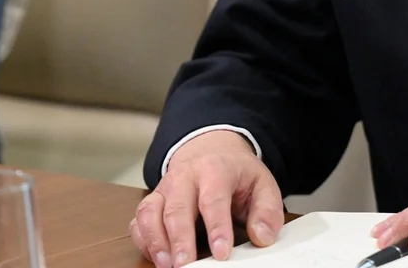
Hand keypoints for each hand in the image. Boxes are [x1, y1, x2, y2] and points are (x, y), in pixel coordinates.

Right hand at [132, 131, 284, 266]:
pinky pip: (139, 220)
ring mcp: (165, 188)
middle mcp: (185, 177)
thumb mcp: (262, 184)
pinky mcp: (153, 201)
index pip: (214, 199)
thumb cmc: (236, 174)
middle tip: (186, 265)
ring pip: (151, 212)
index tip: (222, 253)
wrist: (211, 150)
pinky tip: (156, 257)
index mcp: (215, 169)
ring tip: (168, 265)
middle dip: (180, 239)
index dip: (217, 228)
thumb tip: (262, 236)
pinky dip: (144, 240)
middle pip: (177, 207)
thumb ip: (267, 211)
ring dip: (157, 241)